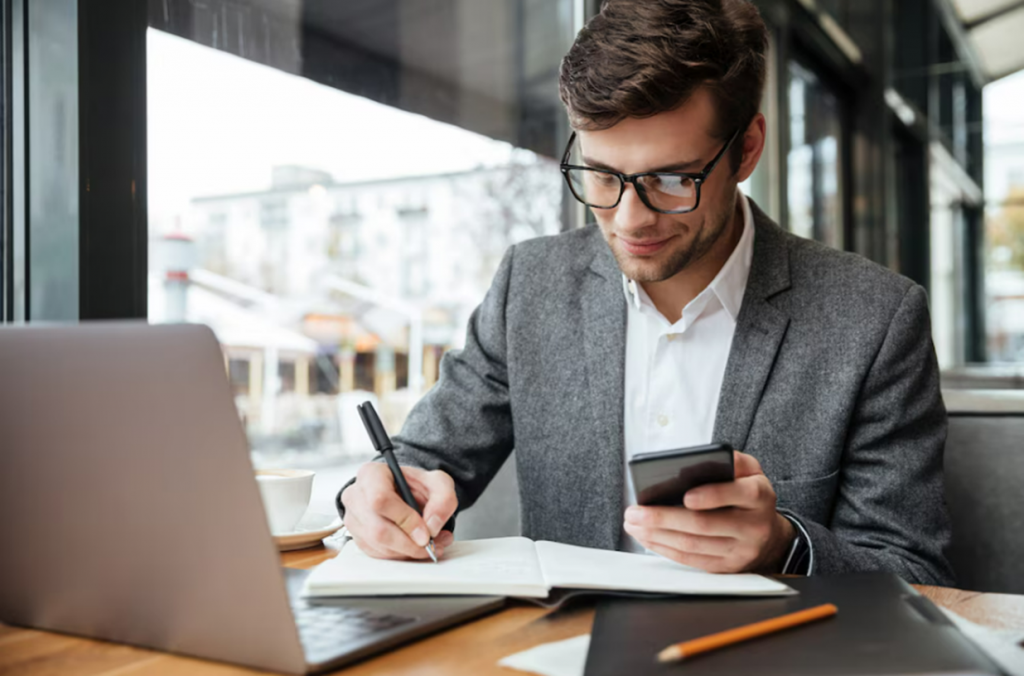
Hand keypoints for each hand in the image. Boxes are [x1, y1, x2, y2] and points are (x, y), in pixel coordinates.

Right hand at [341, 462, 456, 559]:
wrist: (406, 492)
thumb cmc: (416, 485)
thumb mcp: (438, 483)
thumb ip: (443, 499)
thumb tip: (432, 525)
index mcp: (371, 474)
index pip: (380, 500)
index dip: (405, 520)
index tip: (426, 533)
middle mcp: (356, 496)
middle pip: (377, 529)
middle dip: (409, 543)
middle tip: (431, 545)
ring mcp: (353, 518)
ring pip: (377, 545)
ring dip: (407, 551)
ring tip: (431, 545)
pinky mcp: (357, 537)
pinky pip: (377, 554)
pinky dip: (400, 555)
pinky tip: (415, 547)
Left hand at [623, 451, 794, 573]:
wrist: (770, 535)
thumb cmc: (749, 495)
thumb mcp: (751, 471)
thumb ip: (733, 460)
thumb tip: (704, 459)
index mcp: (759, 496)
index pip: (738, 494)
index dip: (711, 496)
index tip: (685, 496)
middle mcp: (753, 526)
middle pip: (705, 524)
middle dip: (664, 518)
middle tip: (636, 511)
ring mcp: (740, 550)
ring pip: (693, 545)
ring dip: (658, 535)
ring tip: (634, 523)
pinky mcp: (727, 567)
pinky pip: (692, 561)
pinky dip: (665, 549)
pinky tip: (648, 538)